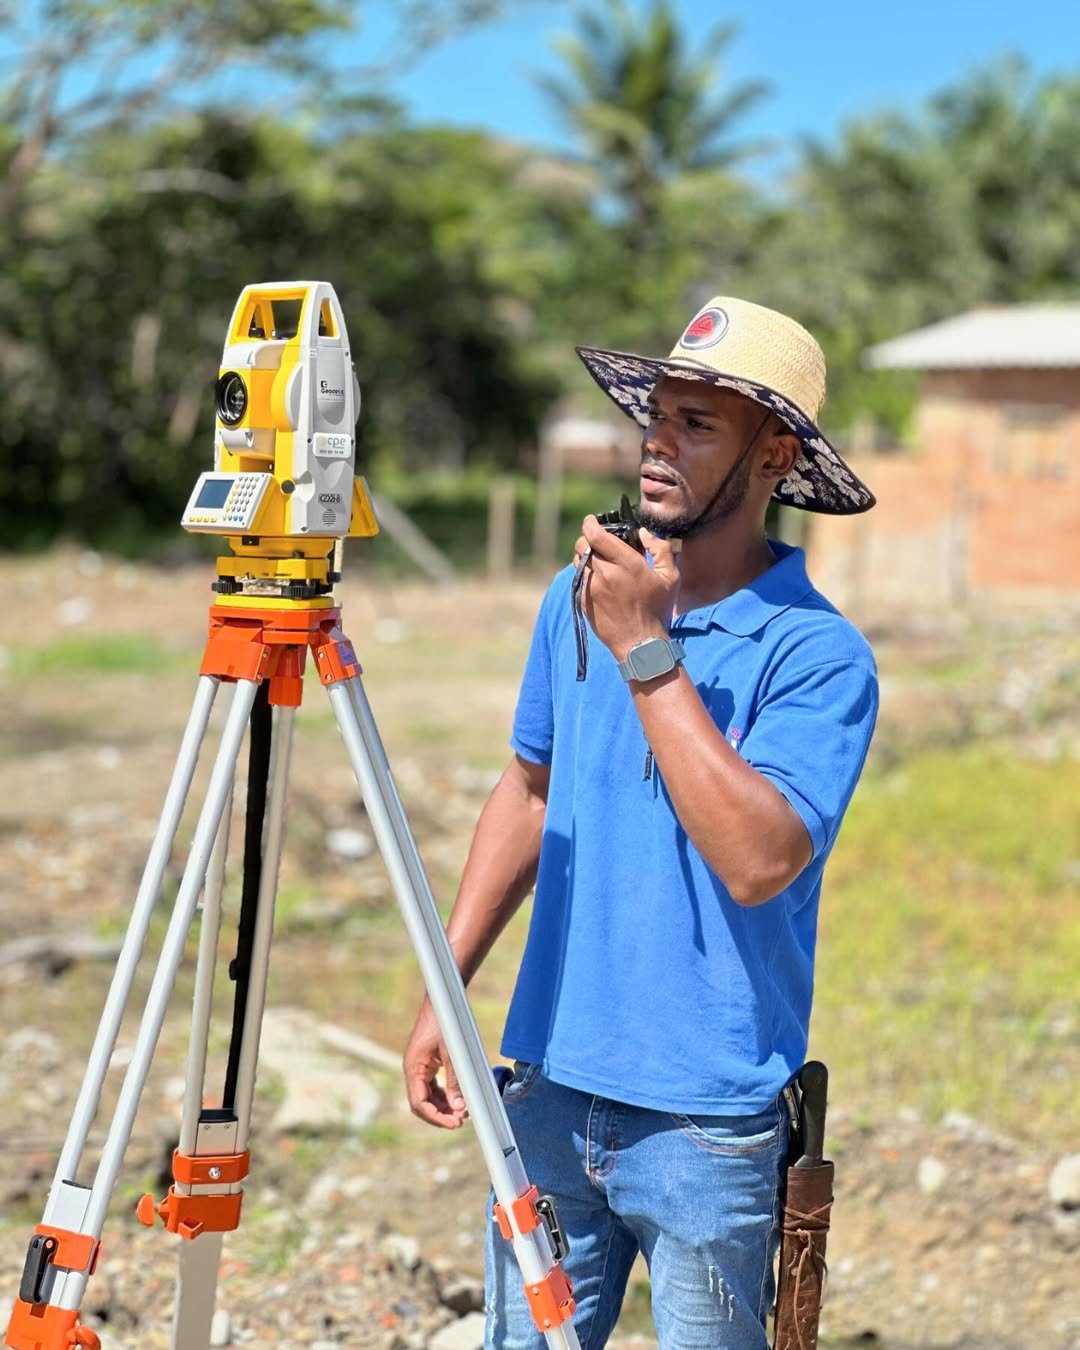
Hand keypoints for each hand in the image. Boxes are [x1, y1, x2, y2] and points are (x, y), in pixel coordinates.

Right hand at [403, 1003, 467, 1128]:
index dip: (436, 1117)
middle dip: (440, 1115)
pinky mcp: (427, 1064)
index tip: (453, 1123)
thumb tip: (459, 1107)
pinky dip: (444, 1095)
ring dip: (443, 1106)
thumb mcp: (452, 1053)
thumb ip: (455, 1080)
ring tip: (462, 1112)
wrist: (441, 1001)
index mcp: (413, 1068)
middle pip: (422, 1104)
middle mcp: (413, 1070)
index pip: (419, 1103)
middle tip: (460, 1121)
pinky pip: (432, 1087)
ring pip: (428, 1097)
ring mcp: (419, 1067)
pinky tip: (457, 1099)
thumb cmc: (444, 1022)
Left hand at [573, 517, 680, 660]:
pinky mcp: (583, 601)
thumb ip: (660, 549)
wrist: (640, 644)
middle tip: (599, 543)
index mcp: (627, 564)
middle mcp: (605, 574)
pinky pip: (579, 578)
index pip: (596, 535)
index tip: (591, 521)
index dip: (590, 523)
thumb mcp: (671, 578)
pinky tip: (600, 581)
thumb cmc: (658, 610)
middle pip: (583, 545)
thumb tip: (644, 533)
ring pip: (578, 561)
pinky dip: (586, 574)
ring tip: (600, 562)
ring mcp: (591, 588)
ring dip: (586, 556)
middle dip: (589, 540)